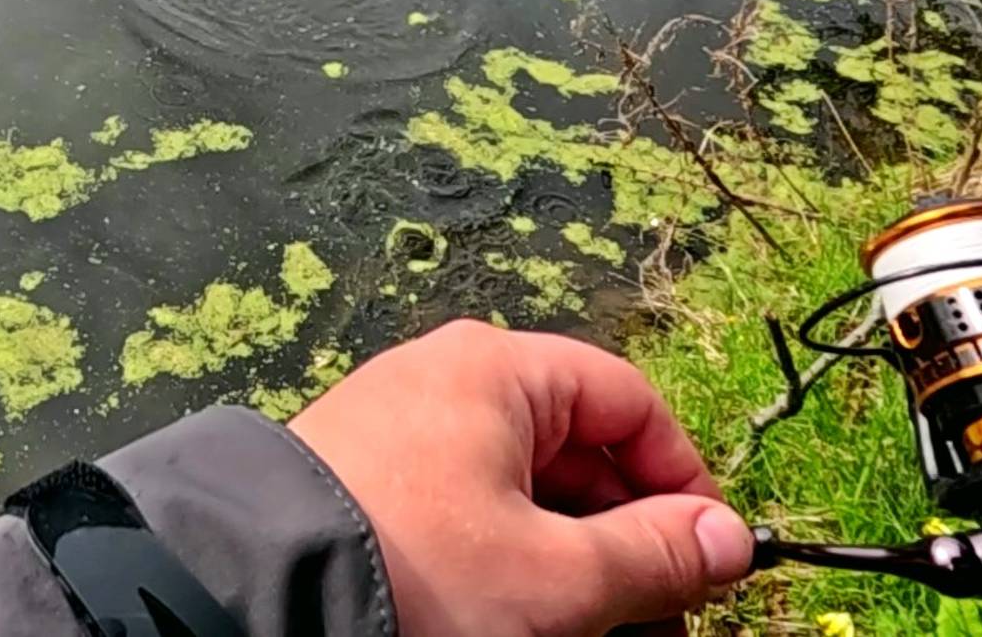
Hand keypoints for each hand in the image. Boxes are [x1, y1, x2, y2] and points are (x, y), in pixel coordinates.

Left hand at [289, 319, 752, 636]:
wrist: (253, 599)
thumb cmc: (411, 571)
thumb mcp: (556, 577)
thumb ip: (654, 556)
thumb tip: (727, 539)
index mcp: (498, 371)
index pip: (627, 402)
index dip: (682, 480)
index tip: (711, 557)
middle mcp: (444, 381)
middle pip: (574, 447)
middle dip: (625, 537)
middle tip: (659, 618)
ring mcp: (396, 428)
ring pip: (519, 488)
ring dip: (570, 557)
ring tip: (592, 628)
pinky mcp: (361, 479)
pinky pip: (462, 508)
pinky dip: (506, 558)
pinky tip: (519, 615)